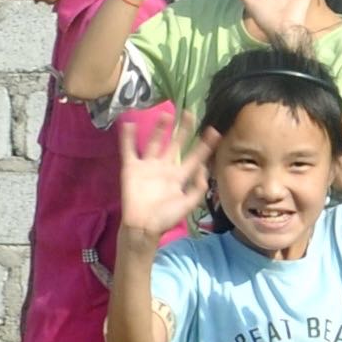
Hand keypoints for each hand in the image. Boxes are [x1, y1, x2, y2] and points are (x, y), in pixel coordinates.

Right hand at [118, 111, 210, 238]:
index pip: (194, 157)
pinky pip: (129, 150)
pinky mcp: (132, 168)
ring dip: (159, 129)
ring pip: (155, 143)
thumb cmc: (166, 217)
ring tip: (166, 114)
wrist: (143, 227)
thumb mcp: (189, 204)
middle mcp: (164, 168)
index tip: (214, 131)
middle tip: (189, 114)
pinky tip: (129, 123)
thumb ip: (199, 186)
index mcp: (179, 176)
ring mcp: (148, 166)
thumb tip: (202, 167)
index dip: (204, 145)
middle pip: (175, 145)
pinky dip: (128, 137)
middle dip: (183, 130)